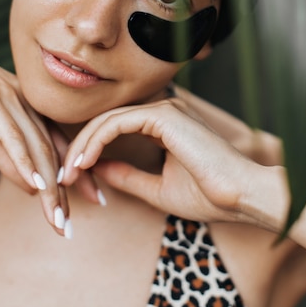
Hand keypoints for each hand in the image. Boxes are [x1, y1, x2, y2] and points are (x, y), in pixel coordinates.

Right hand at [0, 45, 69, 234]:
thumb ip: (8, 158)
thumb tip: (35, 189)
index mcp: (27, 108)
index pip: (59, 145)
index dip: (81, 173)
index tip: (97, 199)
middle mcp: (26, 102)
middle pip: (54, 151)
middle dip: (66, 191)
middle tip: (70, 226)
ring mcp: (9, 98)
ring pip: (38, 148)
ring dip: (50, 188)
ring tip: (57, 219)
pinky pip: (11, 134)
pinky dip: (24, 162)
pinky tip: (36, 187)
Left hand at [62, 96, 265, 222]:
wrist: (241, 196)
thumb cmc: (209, 195)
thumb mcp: (157, 189)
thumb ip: (128, 176)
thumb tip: (98, 169)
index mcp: (165, 126)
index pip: (115, 128)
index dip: (90, 150)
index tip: (75, 177)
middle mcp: (164, 112)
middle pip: (107, 121)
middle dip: (80, 147)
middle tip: (64, 175)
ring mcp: (165, 110)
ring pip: (108, 120)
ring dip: (83, 146)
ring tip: (69, 172)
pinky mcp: (164, 116)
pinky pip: (117, 123)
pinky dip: (96, 142)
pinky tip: (84, 163)